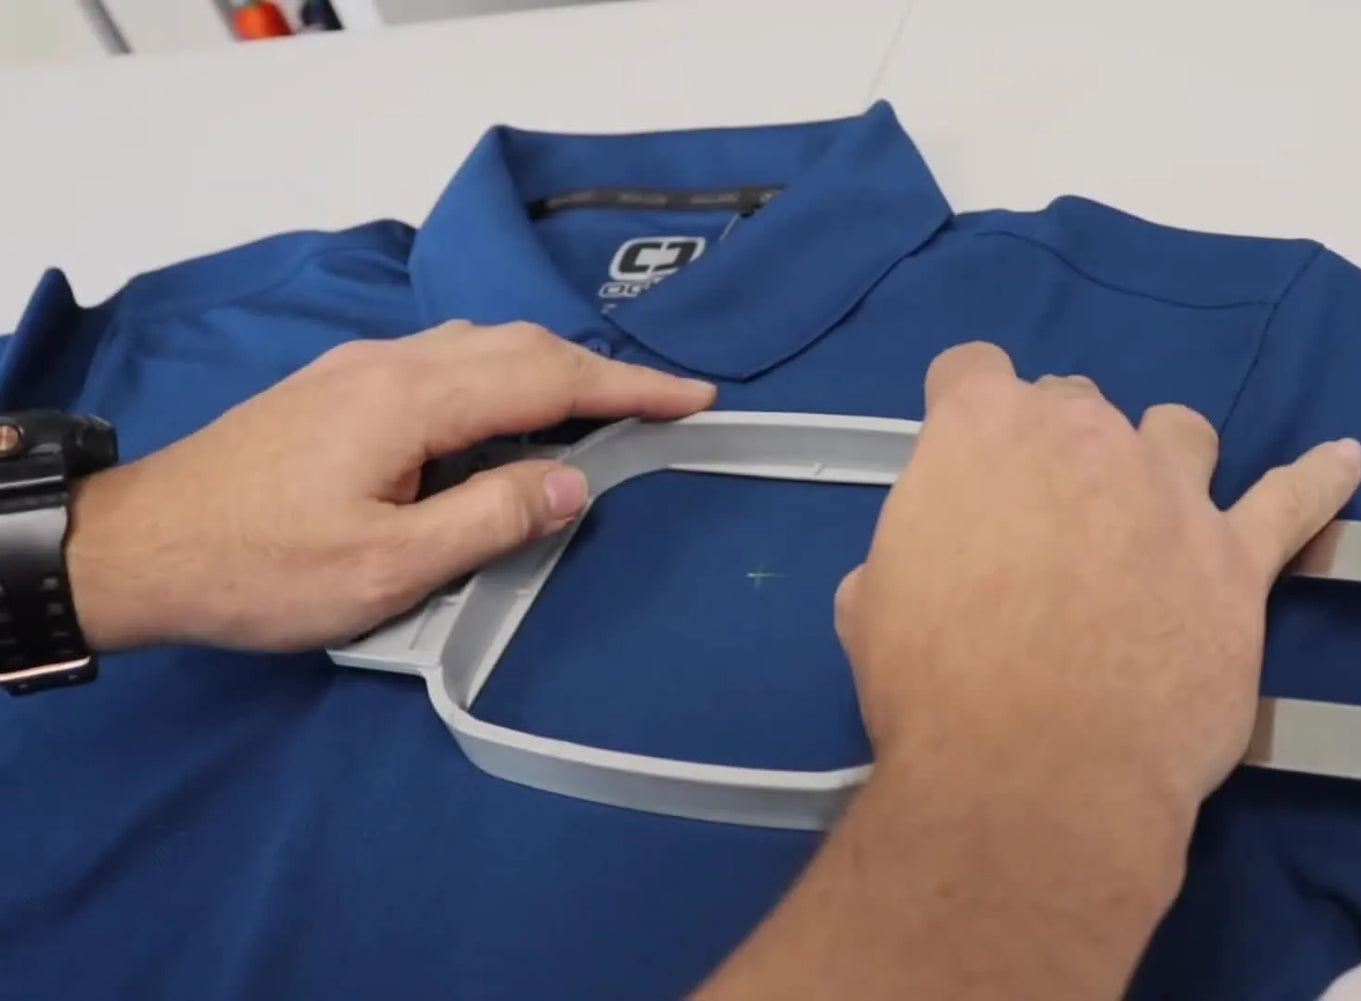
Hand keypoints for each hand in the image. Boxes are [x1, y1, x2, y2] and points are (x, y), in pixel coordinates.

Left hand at [65, 320, 714, 651]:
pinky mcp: (335, 389)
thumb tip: (573, 481)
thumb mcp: (388, 568)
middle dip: (601, 370)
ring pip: (480, 345)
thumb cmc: (262, 569)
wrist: (139, 548)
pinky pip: (446, 360)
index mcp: (412, 399)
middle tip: (663, 407)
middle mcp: (390, 363)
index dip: (630, 387)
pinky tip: (508, 416)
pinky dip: (503, 377)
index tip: (696, 399)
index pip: (549, 376)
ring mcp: (357, 369)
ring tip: (600, 412)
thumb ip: (489, 518)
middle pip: (519, 345)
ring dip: (550, 369)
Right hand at [697, 342, 1360, 1000]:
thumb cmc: (936, 688)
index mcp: (982, 431)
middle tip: (1041, 521)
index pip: (971, 370)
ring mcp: (1171, 492)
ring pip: (1176, 431)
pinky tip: (1344, 462)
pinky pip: (1293, 501)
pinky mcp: (1236, 560)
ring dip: (1157, 457)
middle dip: (1056, 447)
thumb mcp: (873, 604)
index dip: (961, 407)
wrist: (1036, 772)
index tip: (961, 450)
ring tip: (1148, 507)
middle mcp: (1084, 436)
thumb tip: (933, 568)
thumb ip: (911, 553)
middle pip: (1075, 403)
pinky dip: (1321, 480)